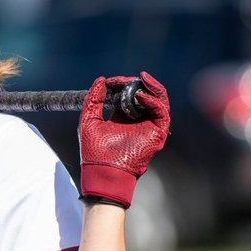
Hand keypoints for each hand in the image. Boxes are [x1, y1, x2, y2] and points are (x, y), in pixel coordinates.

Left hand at [78, 71, 169, 208]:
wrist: (102, 172)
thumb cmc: (94, 152)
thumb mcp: (89, 120)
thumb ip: (93, 100)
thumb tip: (100, 80)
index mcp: (122, 118)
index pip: (127, 95)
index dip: (121, 84)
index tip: (111, 80)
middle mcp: (137, 121)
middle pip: (145, 95)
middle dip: (137, 83)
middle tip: (126, 78)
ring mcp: (148, 126)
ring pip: (158, 100)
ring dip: (151, 87)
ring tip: (141, 78)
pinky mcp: (157, 133)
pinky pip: (161, 112)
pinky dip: (153, 101)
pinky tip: (139, 96)